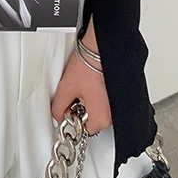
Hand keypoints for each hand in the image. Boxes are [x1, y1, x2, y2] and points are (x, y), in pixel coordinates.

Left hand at [50, 17, 111, 135]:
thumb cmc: (88, 65)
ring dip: (90, 101)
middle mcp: (114, 114)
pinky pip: (107, 99)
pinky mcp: (120, 92)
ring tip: (84, 84)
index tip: (68, 110)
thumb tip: (57, 115)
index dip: (73, 118)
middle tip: (74, 93)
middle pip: (93, 119)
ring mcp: (119, 103)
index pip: (84, 129)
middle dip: (82, 109)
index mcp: (102, 118)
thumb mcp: (66, 88)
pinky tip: (92, 81)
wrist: (100, 47)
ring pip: (100, 108)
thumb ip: (58, 107)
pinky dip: (99, 93)